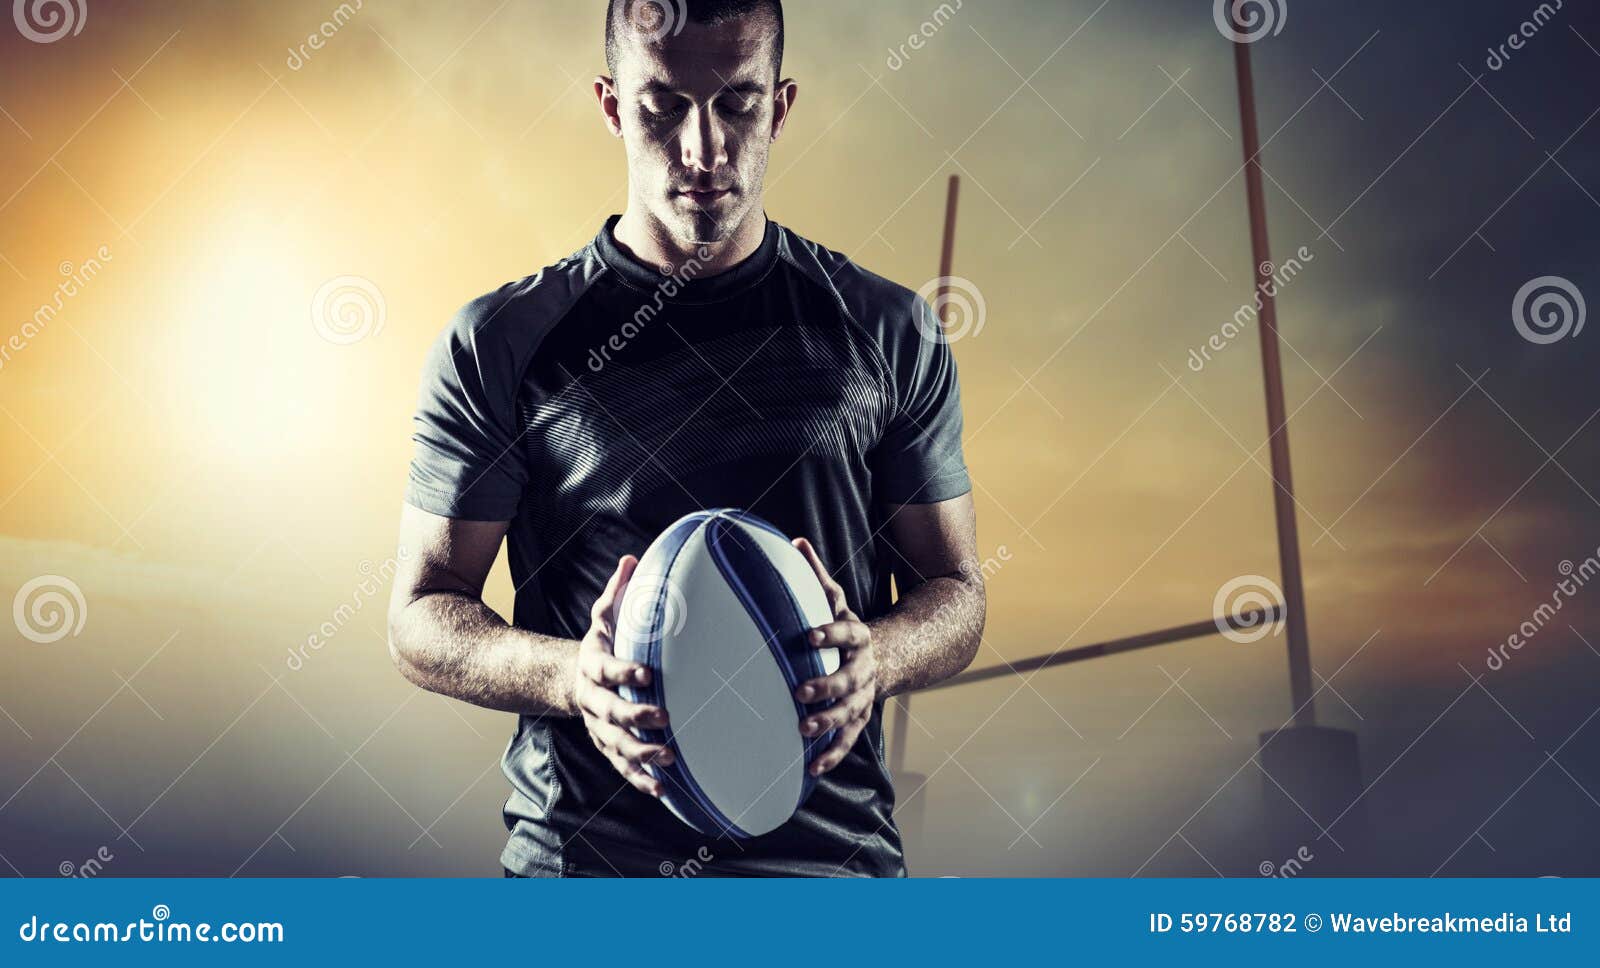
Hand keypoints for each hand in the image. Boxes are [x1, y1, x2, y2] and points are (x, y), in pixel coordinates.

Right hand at [573, 555, 673, 797]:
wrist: (574, 679)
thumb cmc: (602, 644)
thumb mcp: (605, 616)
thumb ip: (617, 592)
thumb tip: (632, 558)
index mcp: (593, 664)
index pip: (606, 668)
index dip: (624, 671)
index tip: (647, 672)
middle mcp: (593, 699)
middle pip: (610, 712)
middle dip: (636, 716)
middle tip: (665, 717)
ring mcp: (599, 726)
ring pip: (615, 744)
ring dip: (640, 753)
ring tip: (669, 757)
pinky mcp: (608, 745)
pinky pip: (620, 766)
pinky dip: (638, 778)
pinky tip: (661, 789)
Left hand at [790, 537, 876, 776]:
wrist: (889, 658)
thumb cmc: (847, 629)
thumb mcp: (837, 602)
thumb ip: (817, 576)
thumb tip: (794, 541)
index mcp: (858, 636)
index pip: (846, 632)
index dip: (829, 633)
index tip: (809, 636)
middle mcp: (863, 668)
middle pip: (847, 678)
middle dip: (825, 685)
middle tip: (799, 691)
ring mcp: (864, 695)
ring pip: (849, 712)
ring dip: (828, 723)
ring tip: (803, 730)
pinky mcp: (860, 717)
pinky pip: (848, 738)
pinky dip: (832, 754)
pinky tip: (813, 768)